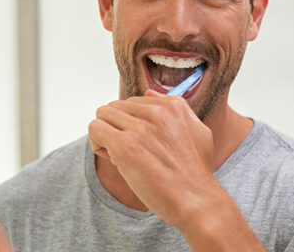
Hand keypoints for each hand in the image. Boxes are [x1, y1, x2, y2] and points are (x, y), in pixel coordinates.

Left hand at [88, 89, 218, 229]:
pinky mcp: (125, 145)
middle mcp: (156, 112)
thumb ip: (176, 109)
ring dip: (106, 136)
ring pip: (103, 115)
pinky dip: (97, 144)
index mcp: (172, 106)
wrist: (196, 201)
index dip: (132, 123)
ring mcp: (140, 128)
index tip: (142, 143)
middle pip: (115, 107)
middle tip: (130, 152)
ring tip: (121, 156)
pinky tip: (114, 160)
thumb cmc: (195, 172)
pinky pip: (95, 129)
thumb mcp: (198, 131)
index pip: (133, 102)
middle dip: (117, 128)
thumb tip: (149, 93)